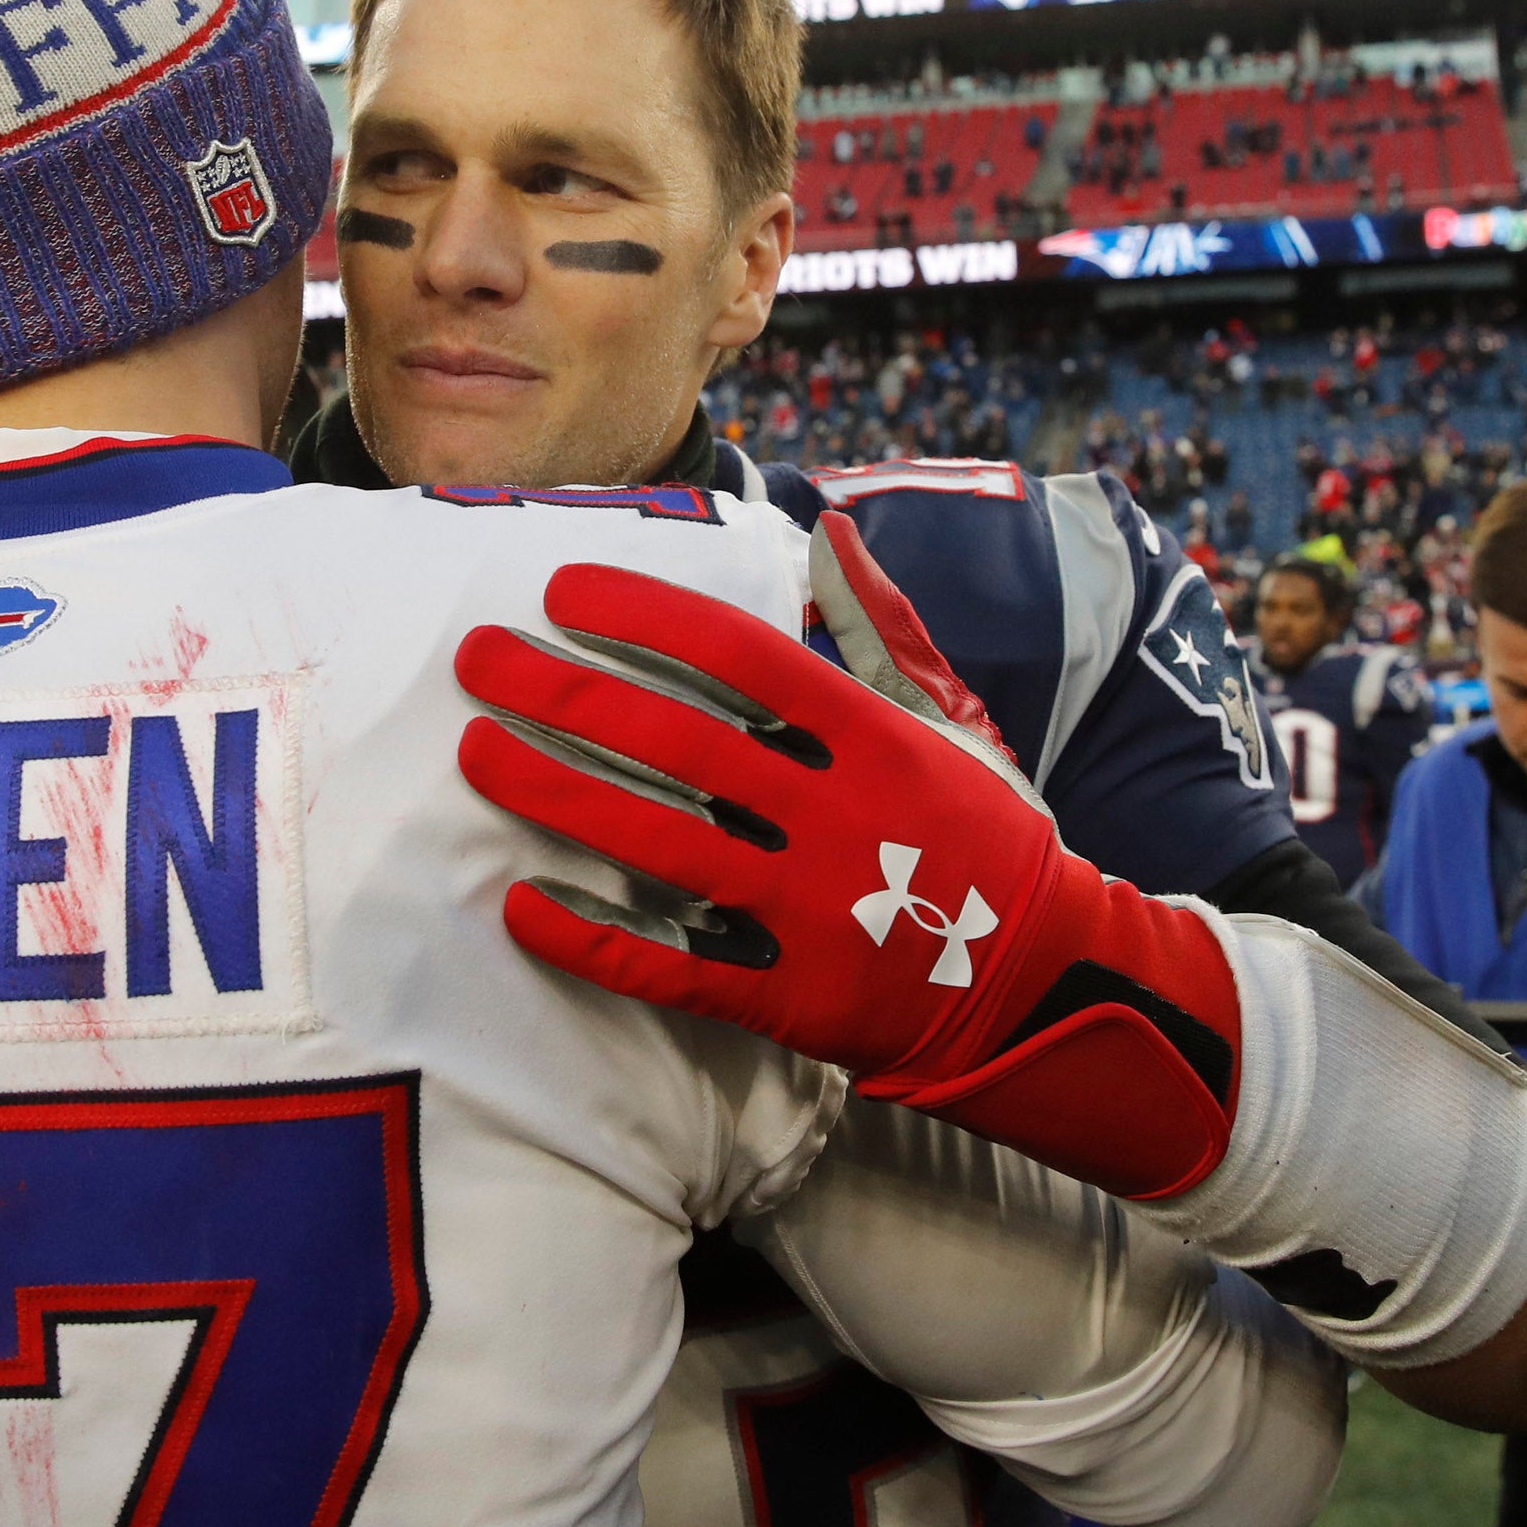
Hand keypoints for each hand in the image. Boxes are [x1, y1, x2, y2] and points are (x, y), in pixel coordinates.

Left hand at [453, 514, 1245, 1201]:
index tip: (561, 592)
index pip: (741, 657)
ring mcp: (814, 912)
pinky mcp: (791, 997)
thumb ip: (885, 626)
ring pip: (662, 846)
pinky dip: (595, 941)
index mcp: (875, 738)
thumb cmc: (988, 830)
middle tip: (479, 660)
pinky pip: (674, 969)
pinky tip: (521, 906)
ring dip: (559, 795)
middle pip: (680, 746)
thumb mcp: (952, 718)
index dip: (646, 618)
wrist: (1049, 984)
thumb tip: (829, 530)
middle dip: (568, 695)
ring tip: (476, 753)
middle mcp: (840, 817)